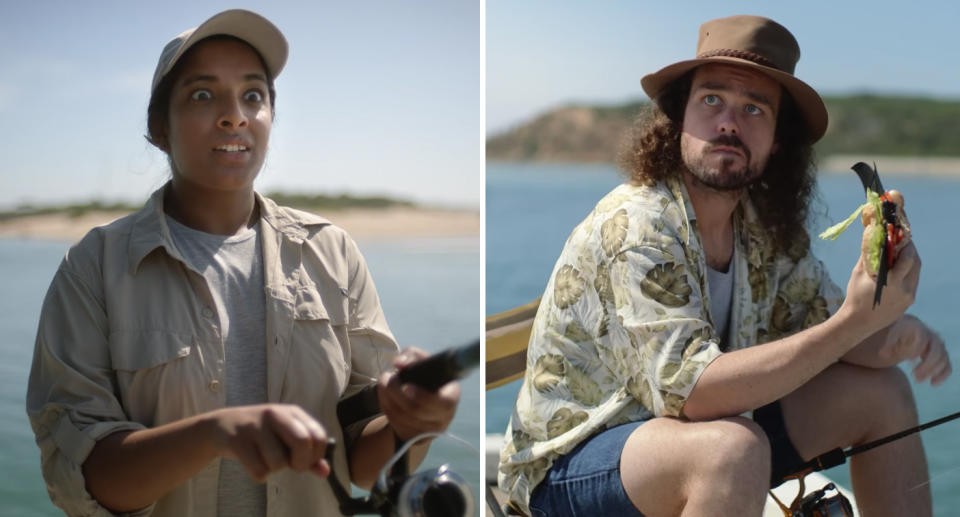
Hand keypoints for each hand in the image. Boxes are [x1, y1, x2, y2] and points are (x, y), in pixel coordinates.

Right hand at [209, 404, 329, 481]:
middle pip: (302, 442)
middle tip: (291, 465)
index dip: (316, 455)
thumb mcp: (286, 437)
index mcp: (292, 412)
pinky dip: (259, 474)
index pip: (318, 435)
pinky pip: (258, 470)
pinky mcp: (238, 440)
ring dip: (275, 469)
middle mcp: (275, 414)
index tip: (305, 461)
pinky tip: (253, 464)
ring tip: (266, 460)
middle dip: (300, 463)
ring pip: (278, 461)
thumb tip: (325, 472)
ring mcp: (255, 426)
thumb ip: (307, 455)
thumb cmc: (262, 435)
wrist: (221, 426)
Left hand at [377, 347, 459, 441]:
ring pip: (404, 418)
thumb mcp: (422, 361)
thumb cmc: (425, 377)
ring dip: (388, 399)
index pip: (443, 402)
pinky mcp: (416, 438)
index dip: (423, 397)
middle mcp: (444, 416)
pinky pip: (397, 425)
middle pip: (417, 411)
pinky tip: (383, 396)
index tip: (407, 386)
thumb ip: (412, 355)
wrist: (423, 400)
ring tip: (382, 383)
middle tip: (387, 378)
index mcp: (452, 396)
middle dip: (396, 393)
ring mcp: (430, 430)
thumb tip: (399, 364)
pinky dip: (386, 409)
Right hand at [842, 218, 920, 333]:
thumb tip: (871, 234)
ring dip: (910, 262)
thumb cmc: (855, 296)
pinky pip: (912, 283)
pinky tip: (898, 270)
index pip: (908, 257)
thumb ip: (868, 253)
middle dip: (910, 251)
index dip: (906, 244)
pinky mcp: (909, 303)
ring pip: (916, 273)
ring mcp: (909, 297)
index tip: (900, 235)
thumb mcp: (859, 273)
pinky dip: (908, 273)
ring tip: (899, 254)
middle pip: (916, 264)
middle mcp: (905, 290)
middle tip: (902, 242)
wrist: (858, 322)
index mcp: (892, 282)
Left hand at [879, 314, 951, 385]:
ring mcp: (937, 345)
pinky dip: (942, 374)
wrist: (904, 330)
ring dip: (933, 371)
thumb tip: (883, 354)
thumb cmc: (894, 333)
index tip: (910, 360)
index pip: (922, 338)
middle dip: (927, 365)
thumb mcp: (888, 337)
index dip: (917, 349)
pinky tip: (933, 383)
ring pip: (943, 358)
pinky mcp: (940, 355)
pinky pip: (947, 364)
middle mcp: (930, 335)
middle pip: (936, 351)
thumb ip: (888, 344)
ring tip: (918, 380)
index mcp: (917, 328)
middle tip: (915, 376)